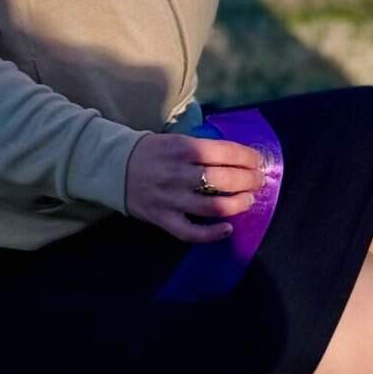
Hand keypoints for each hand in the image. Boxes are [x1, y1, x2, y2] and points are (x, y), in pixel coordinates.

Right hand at [124, 133, 265, 242]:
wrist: (114, 167)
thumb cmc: (153, 152)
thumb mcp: (177, 139)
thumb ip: (203, 148)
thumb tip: (239, 157)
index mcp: (183, 148)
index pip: (225, 152)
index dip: (248, 158)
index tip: (258, 161)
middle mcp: (178, 173)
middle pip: (223, 179)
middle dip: (248, 181)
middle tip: (257, 181)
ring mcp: (170, 198)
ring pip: (212, 207)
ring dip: (237, 204)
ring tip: (248, 200)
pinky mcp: (162, 218)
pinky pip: (190, 232)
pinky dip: (211, 234)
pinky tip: (227, 229)